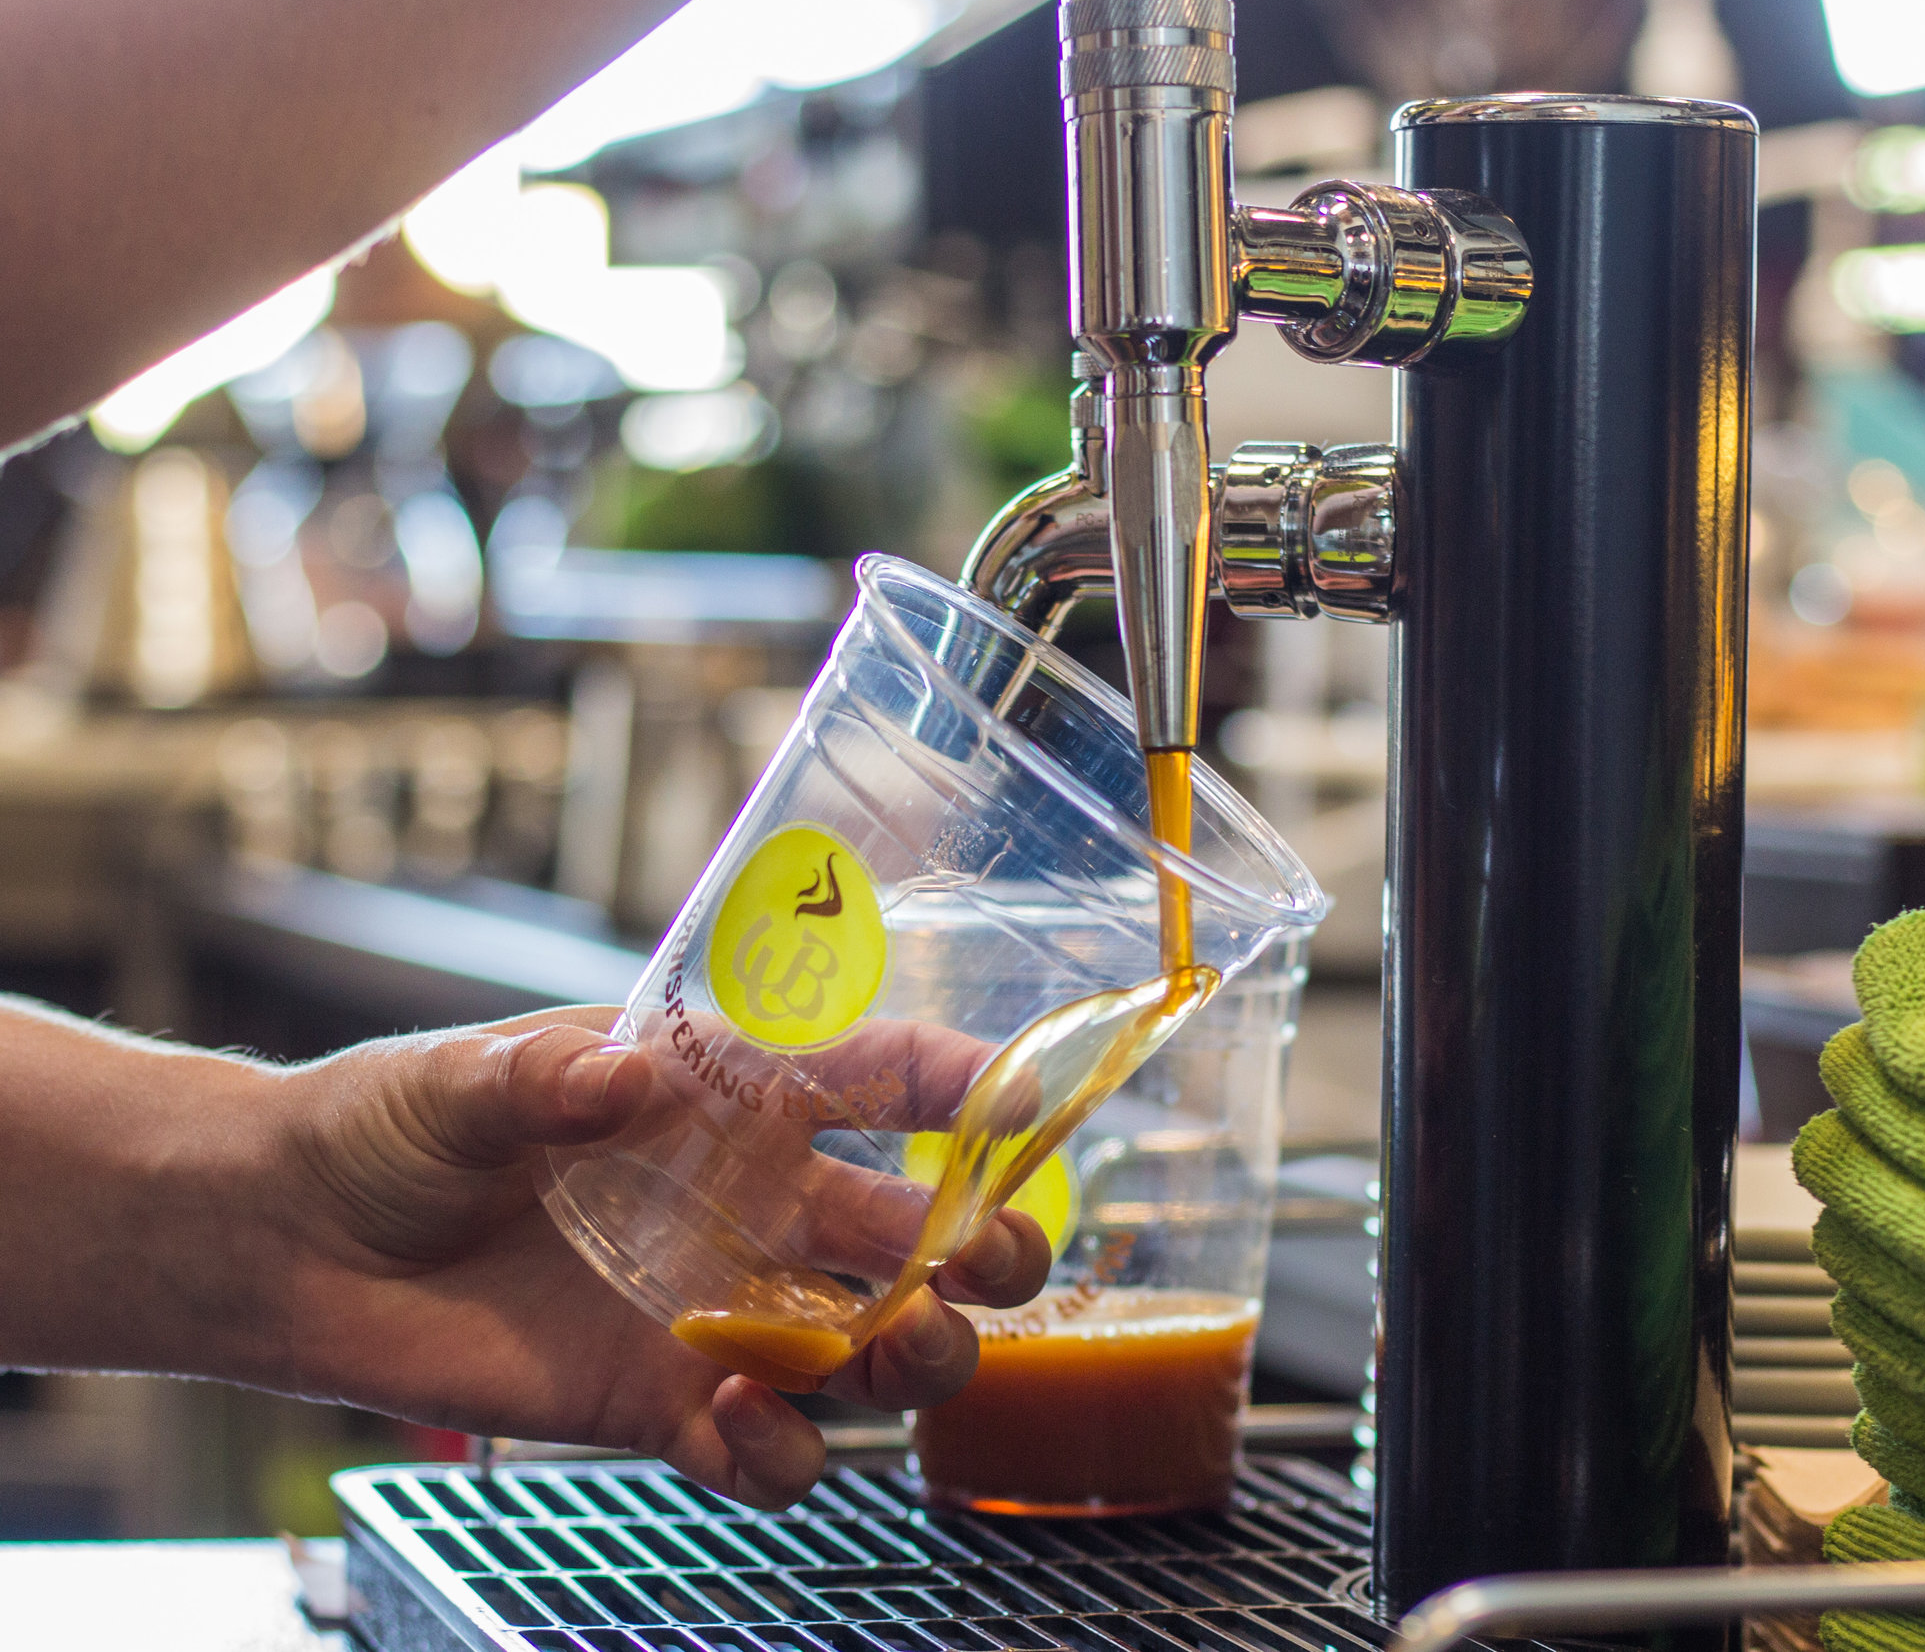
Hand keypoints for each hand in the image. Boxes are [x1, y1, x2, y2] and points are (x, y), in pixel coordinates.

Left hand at [270, 1008, 1050, 1508]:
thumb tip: (612, 1082)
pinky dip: (783, 1452)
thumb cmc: (390, 1127)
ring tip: (897, 1348)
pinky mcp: (666, 1407)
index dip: (964, 1084)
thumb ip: (539, 1080)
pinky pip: (774, 1452)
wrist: (295, 1245)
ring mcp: (722, 1315)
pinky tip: (733, 1423)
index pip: (880, 1077)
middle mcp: (755, 1208)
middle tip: (990, 1261)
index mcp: (730, 1099)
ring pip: (880, 1351)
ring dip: (921, 1357)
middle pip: (920, 1235)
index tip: (1023, 1102)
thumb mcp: (457, 1082)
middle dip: (985, 1248)